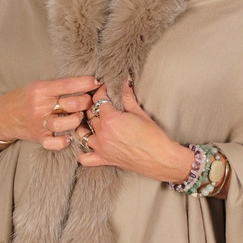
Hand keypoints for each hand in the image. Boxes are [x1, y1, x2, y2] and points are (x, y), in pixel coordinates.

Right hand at [0, 75, 97, 150]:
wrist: (3, 115)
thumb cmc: (26, 98)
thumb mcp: (39, 86)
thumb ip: (59, 86)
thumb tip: (86, 83)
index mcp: (41, 89)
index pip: (68, 84)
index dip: (86, 83)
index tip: (97, 82)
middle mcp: (40, 106)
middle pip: (73, 104)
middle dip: (86, 102)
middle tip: (90, 101)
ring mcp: (39, 123)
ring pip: (67, 123)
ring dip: (78, 120)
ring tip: (80, 117)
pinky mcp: (39, 137)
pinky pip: (54, 143)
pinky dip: (64, 142)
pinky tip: (69, 137)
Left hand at [74, 81, 193, 182]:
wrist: (161, 158)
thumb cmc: (154, 136)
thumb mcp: (140, 113)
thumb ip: (128, 97)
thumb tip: (125, 83)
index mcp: (110, 119)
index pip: (98, 99)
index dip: (101, 91)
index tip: (105, 89)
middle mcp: (102, 133)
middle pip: (89, 115)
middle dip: (93, 106)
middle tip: (100, 103)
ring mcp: (101, 147)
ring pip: (81, 133)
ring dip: (84, 126)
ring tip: (91, 121)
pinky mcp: (104, 159)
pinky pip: (84, 158)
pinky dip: (82, 151)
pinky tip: (87, 144)